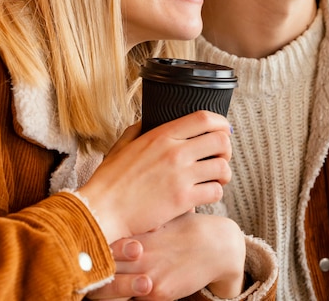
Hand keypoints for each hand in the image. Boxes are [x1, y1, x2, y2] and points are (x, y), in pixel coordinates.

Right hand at [78, 111, 232, 242]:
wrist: (101, 210)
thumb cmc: (110, 179)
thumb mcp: (123, 145)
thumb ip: (139, 129)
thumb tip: (148, 119)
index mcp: (162, 135)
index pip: (204, 118)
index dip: (221, 123)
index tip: (224, 130)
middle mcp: (174, 152)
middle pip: (221, 140)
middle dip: (226, 149)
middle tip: (220, 158)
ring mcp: (180, 176)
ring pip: (222, 167)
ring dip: (223, 173)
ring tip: (215, 178)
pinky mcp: (182, 199)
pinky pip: (215, 191)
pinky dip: (215, 192)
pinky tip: (205, 193)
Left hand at [89, 212, 245, 300]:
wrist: (217, 246)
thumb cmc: (187, 228)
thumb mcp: (163, 217)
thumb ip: (141, 219)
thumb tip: (115, 208)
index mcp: (140, 232)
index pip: (104, 240)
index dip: (89, 244)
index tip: (80, 244)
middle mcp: (142, 253)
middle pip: (102, 264)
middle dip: (89, 266)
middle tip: (76, 264)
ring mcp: (149, 274)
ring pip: (110, 286)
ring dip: (101, 284)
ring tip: (89, 281)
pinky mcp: (158, 293)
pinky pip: (130, 299)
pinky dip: (120, 296)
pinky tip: (112, 292)